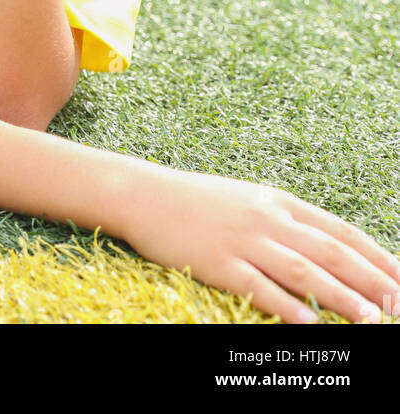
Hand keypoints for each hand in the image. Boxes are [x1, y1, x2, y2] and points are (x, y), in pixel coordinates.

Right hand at [123, 162, 399, 324]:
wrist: (146, 195)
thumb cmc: (198, 200)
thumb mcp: (249, 199)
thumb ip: (286, 221)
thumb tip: (328, 248)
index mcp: (278, 201)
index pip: (339, 231)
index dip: (375, 254)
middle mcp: (268, 219)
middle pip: (330, 252)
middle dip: (370, 279)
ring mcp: (244, 241)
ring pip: (305, 272)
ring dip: (343, 297)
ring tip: (372, 318)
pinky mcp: (220, 264)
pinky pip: (261, 289)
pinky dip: (289, 309)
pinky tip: (311, 326)